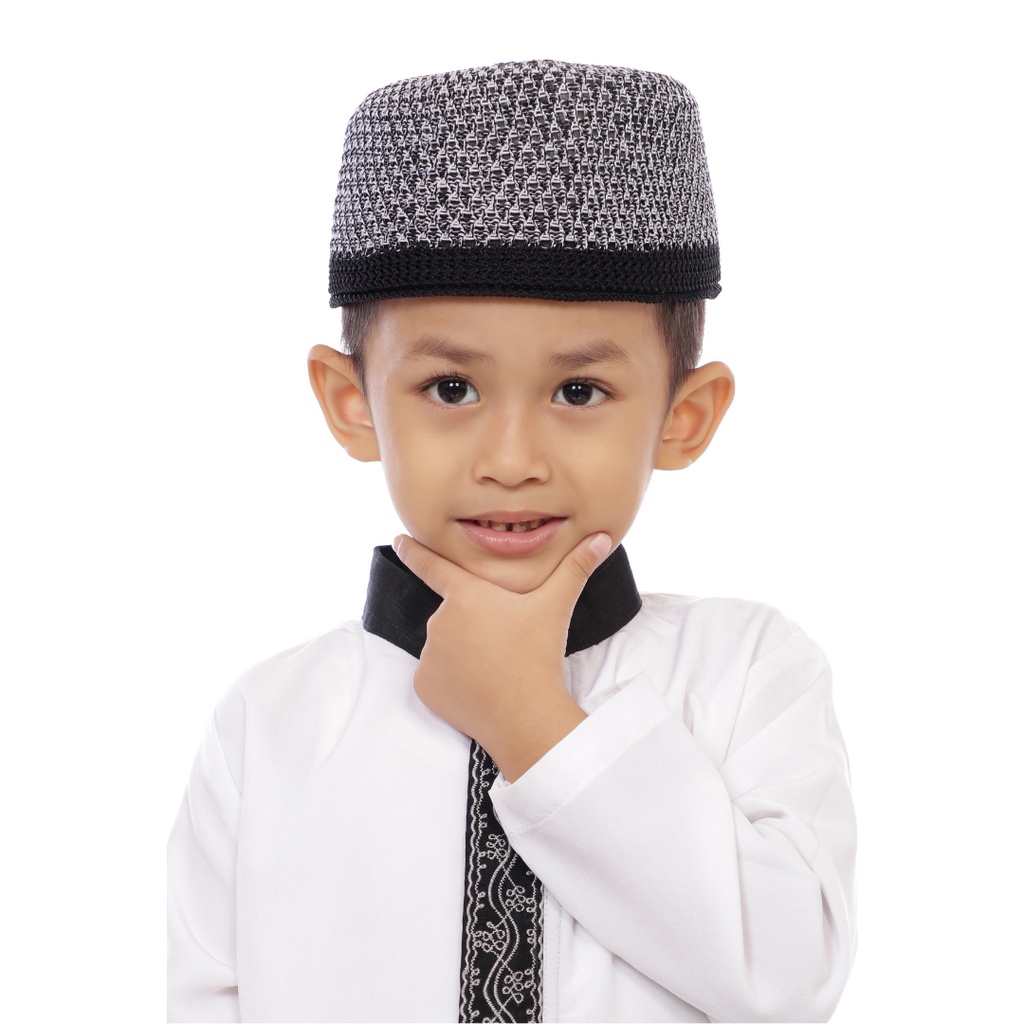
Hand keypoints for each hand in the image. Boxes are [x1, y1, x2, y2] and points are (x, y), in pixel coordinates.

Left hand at [393, 532, 612, 780]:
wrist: (525, 716)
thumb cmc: (538, 655)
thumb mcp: (556, 606)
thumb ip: (576, 567)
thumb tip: (603, 537)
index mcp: (466, 596)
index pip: (431, 565)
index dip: (414, 551)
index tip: (397, 540)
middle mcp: (439, 621)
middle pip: (454, 615)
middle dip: (474, 625)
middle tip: (504, 644)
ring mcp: (428, 655)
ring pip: (446, 647)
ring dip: (464, 653)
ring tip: (495, 668)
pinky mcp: (424, 686)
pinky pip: (436, 677)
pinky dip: (453, 681)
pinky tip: (478, 688)